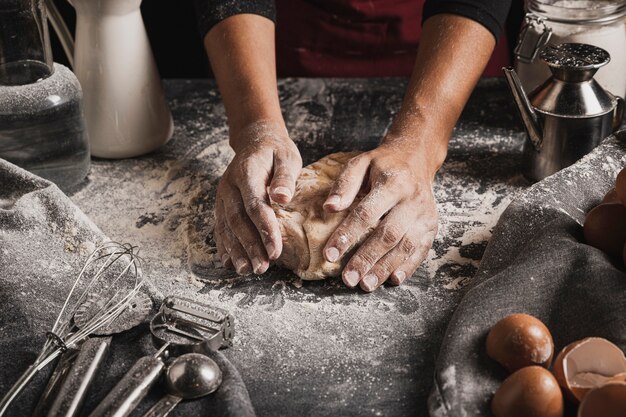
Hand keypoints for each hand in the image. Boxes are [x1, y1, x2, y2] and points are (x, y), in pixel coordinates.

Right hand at [215, 120, 301, 274]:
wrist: (254, 140)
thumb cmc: (275, 151)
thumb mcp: (287, 156)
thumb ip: (285, 177)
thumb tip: (282, 199)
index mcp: (247, 172)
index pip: (255, 205)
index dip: (265, 229)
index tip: (275, 251)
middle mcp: (230, 186)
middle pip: (238, 220)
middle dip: (249, 246)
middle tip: (262, 268)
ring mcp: (223, 196)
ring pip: (227, 226)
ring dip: (236, 250)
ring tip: (246, 270)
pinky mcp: (222, 204)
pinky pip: (221, 226)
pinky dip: (225, 245)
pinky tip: (230, 262)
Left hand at [322, 138, 438, 291]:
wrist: (416, 157)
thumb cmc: (383, 164)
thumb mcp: (361, 163)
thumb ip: (344, 184)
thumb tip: (329, 207)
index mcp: (393, 183)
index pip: (366, 213)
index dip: (347, 235)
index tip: (329, 255)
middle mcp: (412, 200)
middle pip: (388, 234)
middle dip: (366, 258)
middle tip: (348, 278)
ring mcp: (425, 215)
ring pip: (405, 246)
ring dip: (384, 268)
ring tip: (365, 284)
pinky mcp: (432, 227)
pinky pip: (421, 251)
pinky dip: (407, 268)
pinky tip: (392, 280)